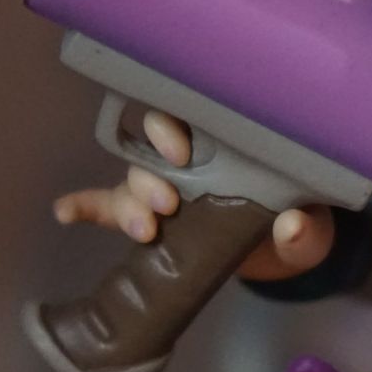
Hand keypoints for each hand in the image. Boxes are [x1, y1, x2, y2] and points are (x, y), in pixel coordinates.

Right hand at [52, 111, 333, 281]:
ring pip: (129, 179)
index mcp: (225, 144)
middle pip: (148, 147)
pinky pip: (105, 205)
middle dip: (148, 171)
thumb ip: (303, 231)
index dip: (172, 127)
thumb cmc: (293, 223)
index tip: (181, 152)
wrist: (278, 254)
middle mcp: (187, 158)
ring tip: (145, 229)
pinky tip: (63, 212)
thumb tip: (292, 225)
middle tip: (168, 201)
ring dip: (127, 200)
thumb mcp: (307, 232)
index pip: (188, 116)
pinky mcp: (147, 217)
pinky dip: (82, 206)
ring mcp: (162, 187)